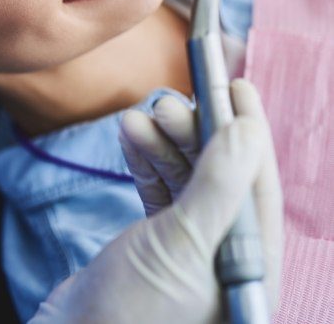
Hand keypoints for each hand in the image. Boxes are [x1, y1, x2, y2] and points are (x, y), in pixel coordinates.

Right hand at [28, 79, 282, 322]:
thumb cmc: (133, 312)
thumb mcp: (181, 244)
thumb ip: (219, 185)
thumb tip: (249, 129)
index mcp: (250, 265)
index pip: (257, 183)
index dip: (247, 131)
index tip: (236, 87)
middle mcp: (224, 253)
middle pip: (217, 175)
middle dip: (192, 134)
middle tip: (167, 102)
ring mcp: (188, 245)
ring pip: (184, 178)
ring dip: (162, 143)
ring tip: (138, 116)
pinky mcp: (156, 240)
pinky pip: (158, 189)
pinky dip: (144, 160)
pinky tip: (129, 136)